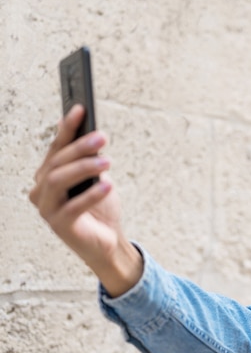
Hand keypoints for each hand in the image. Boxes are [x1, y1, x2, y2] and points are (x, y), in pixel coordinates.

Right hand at [29, 105, 142, 296]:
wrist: (107, 242)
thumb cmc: (100, 209)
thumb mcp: (96, 179)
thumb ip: (88, 159)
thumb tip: (89, 133)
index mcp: (47, 177)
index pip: (56, 148)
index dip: (66, 128)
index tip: (80, 109)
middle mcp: (41, 191)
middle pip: (57, 162)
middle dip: (79, 147)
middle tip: (101, 136)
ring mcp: (47, 209)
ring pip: (59, 180)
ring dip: (83, 167)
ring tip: (107, 161)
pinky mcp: (59, 226)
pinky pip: (73, 206)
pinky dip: (92, 194)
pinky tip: (108, 185)